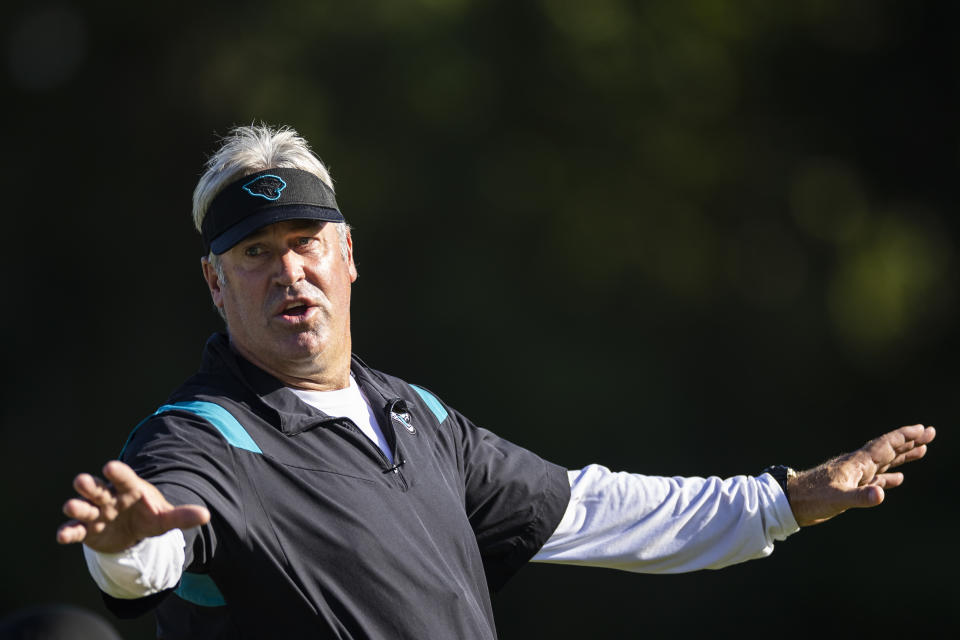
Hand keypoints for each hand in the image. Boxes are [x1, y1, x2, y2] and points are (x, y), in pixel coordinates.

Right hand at [56, 460, 210, 552]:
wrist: (133, 531)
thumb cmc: (149, 516)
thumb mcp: (165, 518)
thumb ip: (182, 516)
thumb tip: (206, 515)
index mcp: (130, 489)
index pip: (124, 478)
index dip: (118, 472)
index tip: (109, 466)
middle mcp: (110, 497)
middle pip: (98, 488)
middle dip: (90, 485)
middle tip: (81, 481)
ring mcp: (96, 512)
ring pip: (84, 507)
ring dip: (77, 506)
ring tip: (71, 506)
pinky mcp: (87, 530)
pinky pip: (76, 529)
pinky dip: (68, 532)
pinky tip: (61, 536)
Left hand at [786, 424, 935, 526]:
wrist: (790, 502)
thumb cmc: (811, 499)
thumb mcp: (837, 499)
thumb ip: (860, 497)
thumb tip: (881, 494)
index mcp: (856, 464)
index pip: (885, 446)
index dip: (904, 437)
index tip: (922, 429)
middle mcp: (857, 465)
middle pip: (888, 449)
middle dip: (910, 441)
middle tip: (930, 432)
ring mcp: (854, 475)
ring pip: (884, 462)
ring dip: (903, 456)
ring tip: (922, 450)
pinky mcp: (850, 486)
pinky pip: (875, 478)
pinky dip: (889, 477)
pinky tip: (898, 478)